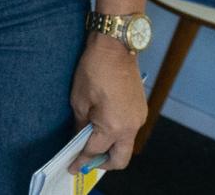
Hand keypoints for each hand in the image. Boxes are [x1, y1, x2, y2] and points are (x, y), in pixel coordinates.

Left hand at [68, 36, 148, 171]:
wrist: (115, 47)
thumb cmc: (94, 70)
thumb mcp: (79, 100)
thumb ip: (81, 124)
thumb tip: (79, 138)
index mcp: (113, 126)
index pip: (95, 151)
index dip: (82, 160)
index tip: (73, 167)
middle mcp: (131, 127)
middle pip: (120, 159)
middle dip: (103, 164)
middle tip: (86, 161)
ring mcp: (139, 119)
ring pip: (126, 145)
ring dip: (111, 149)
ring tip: (92, 143)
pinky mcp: (142, 110)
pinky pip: (130, 131)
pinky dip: (117, 136)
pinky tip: (103, 127)